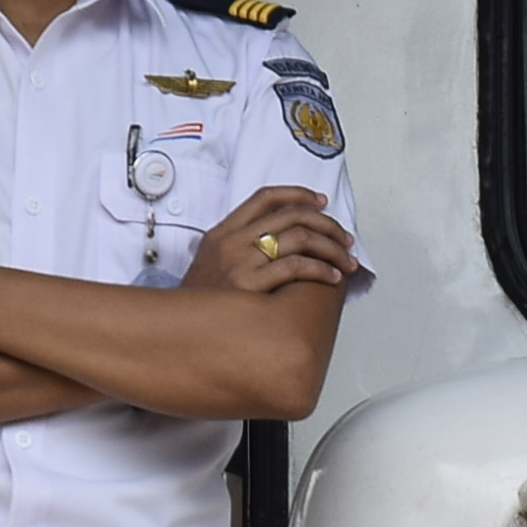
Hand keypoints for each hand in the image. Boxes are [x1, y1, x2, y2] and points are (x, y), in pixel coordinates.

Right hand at [184, 185, 354, 293]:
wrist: (179, 331)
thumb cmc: (202, 302)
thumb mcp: (211, 264)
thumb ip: (239, 248)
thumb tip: (280, 242)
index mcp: (222, 232)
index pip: (265, 198)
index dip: (298, 195)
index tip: (321, 201)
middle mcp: (232, 241)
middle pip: (291, 216)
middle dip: (327, 224)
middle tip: (345, 238)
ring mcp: (240, 261)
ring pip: (300, 238)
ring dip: (332, 248)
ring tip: (346, 261)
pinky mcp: (250, 285)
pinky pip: (296, 267)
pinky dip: (321, 270)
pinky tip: (332, 278)